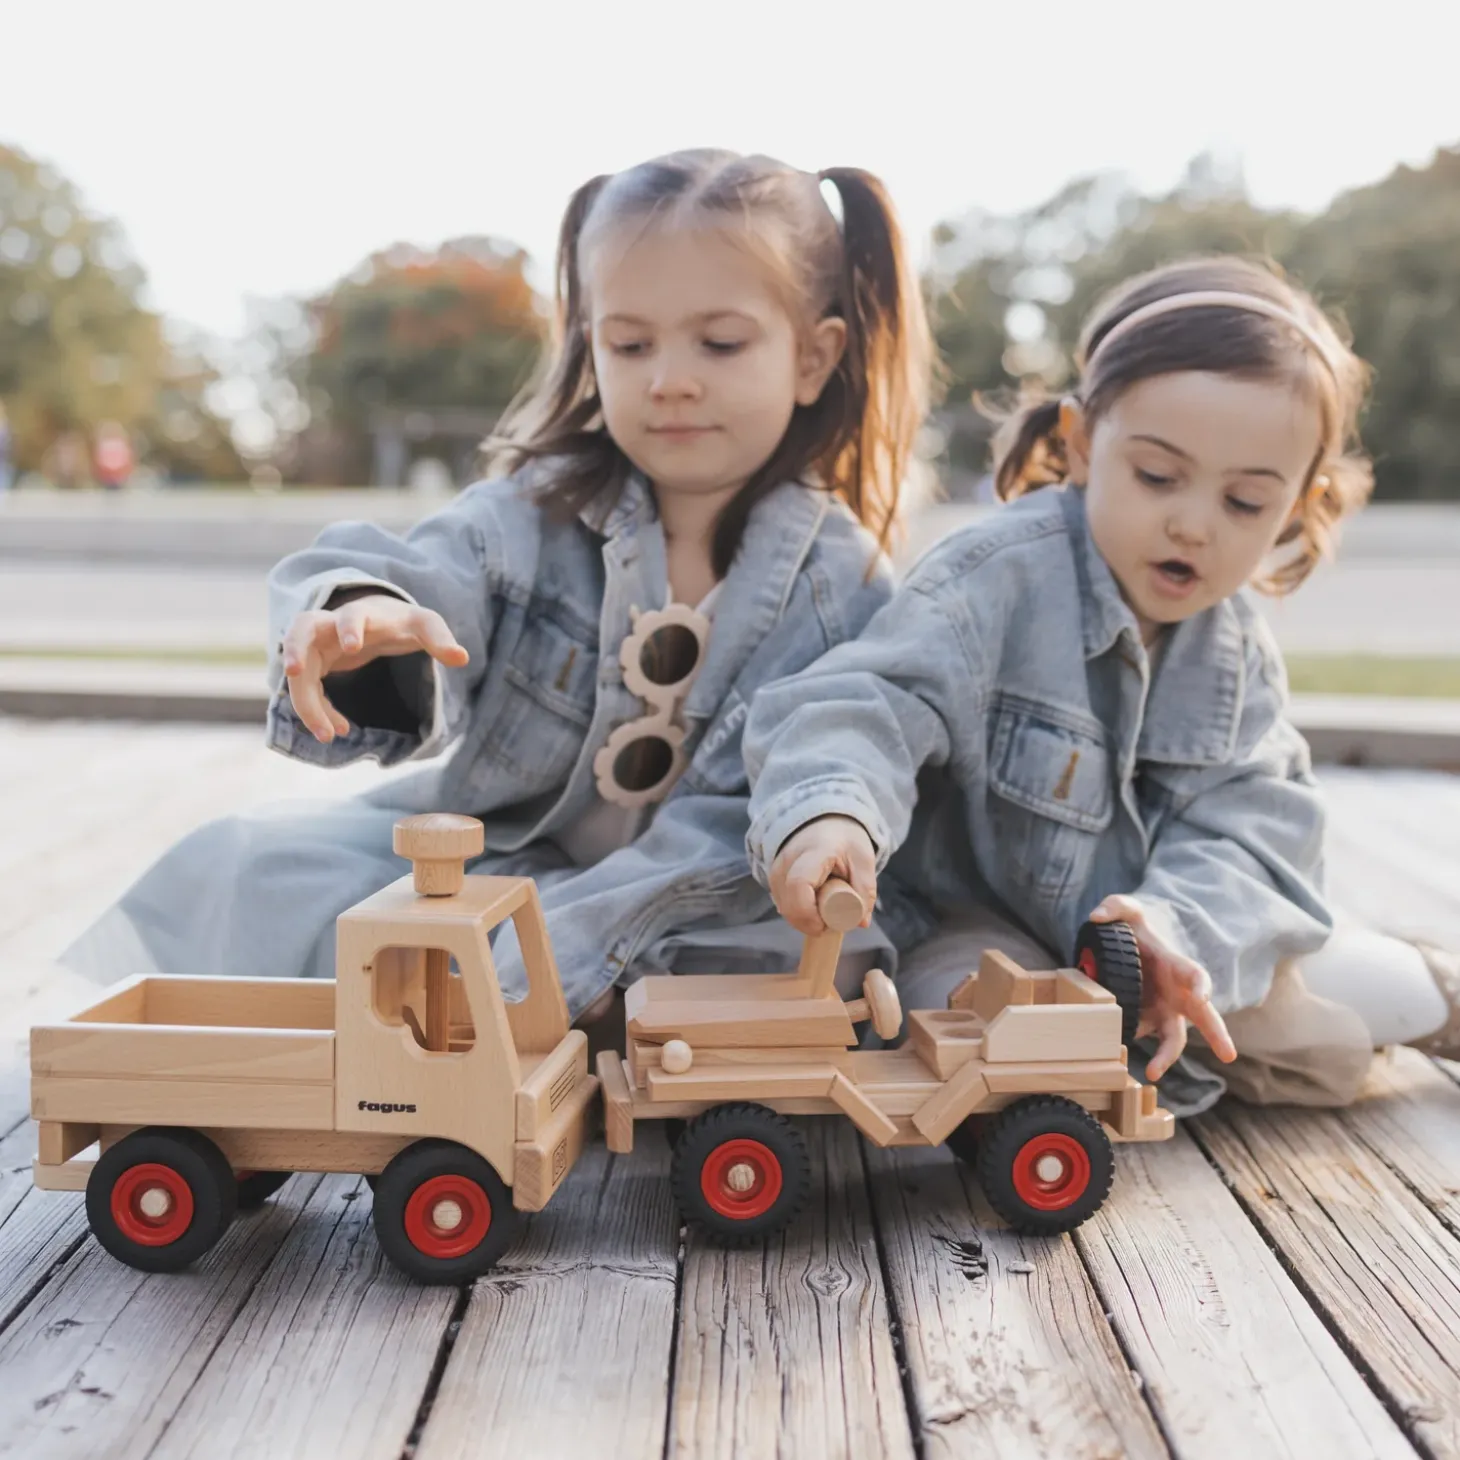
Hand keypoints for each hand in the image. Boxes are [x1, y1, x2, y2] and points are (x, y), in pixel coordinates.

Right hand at [281, 592, 468, 742]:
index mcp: (362, 613)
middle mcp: (330, 626)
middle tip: (292, 671)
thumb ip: (439, 639)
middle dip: (294, 648)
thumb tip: (463, 658)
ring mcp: (316, 645)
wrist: (377, 618)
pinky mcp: (311, 665)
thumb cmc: (401, 621)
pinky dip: (318, 710)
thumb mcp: (424, 625)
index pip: (351, 614)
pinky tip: (338, 730)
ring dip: (305, 701)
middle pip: (299, 628)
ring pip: (297, 670)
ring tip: (328, 735)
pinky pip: (305, 689)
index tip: (352, 647)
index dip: (349, 628)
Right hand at [769, 815, 876, 935]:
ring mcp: (776, 869)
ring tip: (823, 909)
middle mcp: (787, 860)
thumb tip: (862, 922)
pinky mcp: (772, 879)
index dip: (809, 913)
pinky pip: (781, 904)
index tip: (826, 925)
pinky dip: (797, 912)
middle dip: (808, 923)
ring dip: (802, 918)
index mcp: (813, 851)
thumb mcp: (862, 859)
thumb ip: (865, 890)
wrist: (823, 821)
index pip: (799, 885)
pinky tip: (812, 905)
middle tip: (829, 924)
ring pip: (783, 907)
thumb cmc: (844, 840)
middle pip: (788, 903)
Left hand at [1087, 894, 1237, 1081]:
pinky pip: (1143, 1035)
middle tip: (1229, 1056)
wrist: (1132, 946)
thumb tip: (1095, 917)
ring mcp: (1164, 1010)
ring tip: (1152, 1073)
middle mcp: (1177, 993)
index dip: (1201, 985)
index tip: (1202, 996)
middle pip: (1204, 1017)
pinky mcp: (1147, 1021)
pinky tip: (1115, 1051)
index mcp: (1177, 966)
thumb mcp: (1126, 910)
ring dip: (1167, 1057)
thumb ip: (1115, 906)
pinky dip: (1133, 1042)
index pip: (1196, 976)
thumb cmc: (1136, 929)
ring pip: (1174, 1038)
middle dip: (1217, 1035)